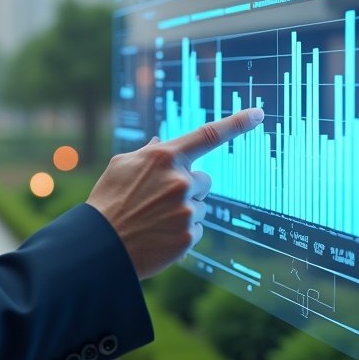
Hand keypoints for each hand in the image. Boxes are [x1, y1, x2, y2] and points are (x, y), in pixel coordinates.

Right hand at [86, 108, 263, 279]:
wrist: (100, 246)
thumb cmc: (108, 201)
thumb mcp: (121, 166)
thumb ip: (147, 153)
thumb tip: (162, 142)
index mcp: (165, 157)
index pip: (208, 135)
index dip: (237, 123)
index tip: (259, 113)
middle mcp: (180, 181)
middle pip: (204, 179)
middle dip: (188, 187)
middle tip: (159, 200)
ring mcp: (187, 210)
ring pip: (201, 205)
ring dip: (185, 211)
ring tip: (154, 220)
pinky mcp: (190, 236)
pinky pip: (198, 229)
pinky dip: (183, 232)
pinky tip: (160, 235)